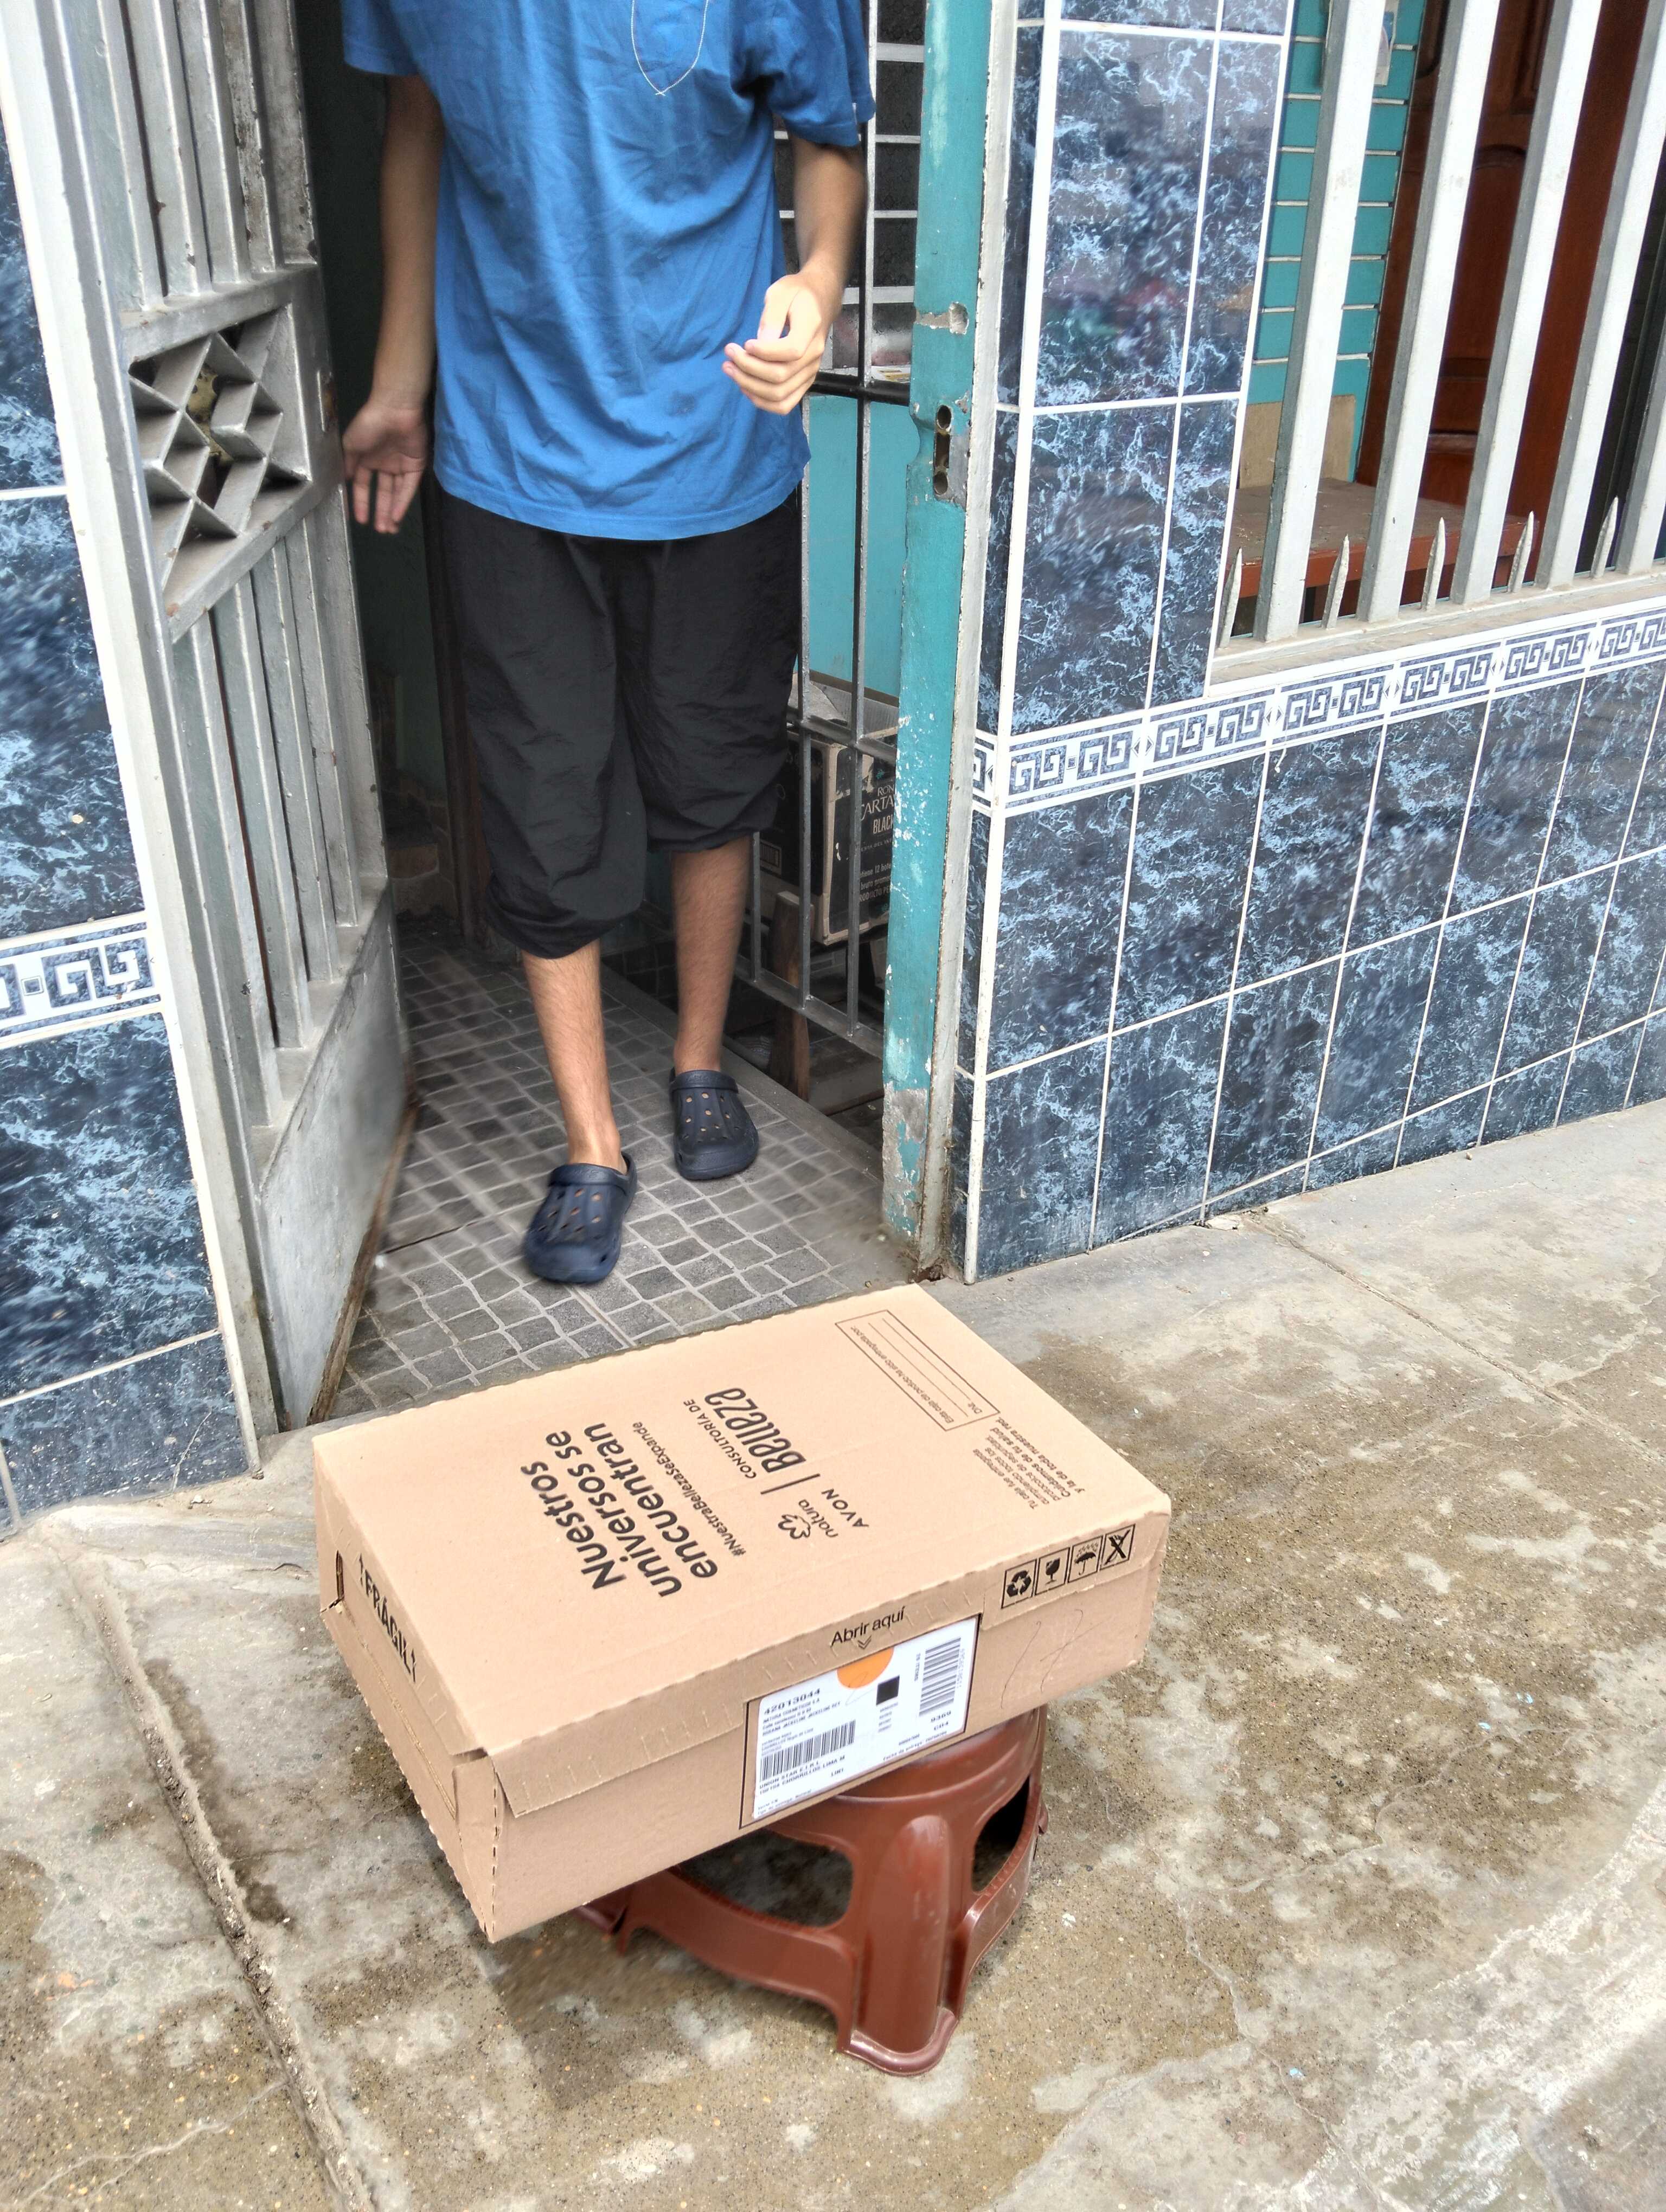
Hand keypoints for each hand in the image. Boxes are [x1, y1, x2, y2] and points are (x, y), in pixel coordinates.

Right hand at [342, 396, 429, 532]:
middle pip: (382, 493)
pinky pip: (409, 488)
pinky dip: (403, 502)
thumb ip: (349, 464)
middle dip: (380, 512)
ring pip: (396, 494)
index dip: (361, 502)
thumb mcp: (351, 444)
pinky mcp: (416, 466)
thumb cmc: (369, 424)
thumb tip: (346, 481)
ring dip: (392, 511)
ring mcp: (400, 465)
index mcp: (367, 459)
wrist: (394, 410)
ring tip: (388, 529)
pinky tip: (397, 516)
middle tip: (379, 530)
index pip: (364, 486)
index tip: (359, 519)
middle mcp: (384, 464)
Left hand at [723, 267, 840, 415]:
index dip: (764, 353)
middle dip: (748, 368)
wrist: (819, 301)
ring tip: (730, 369)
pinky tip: (745, 386)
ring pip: (779, 395)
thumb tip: (761, 343)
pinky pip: (784, 404)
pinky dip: (762, 401)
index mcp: (811, 330)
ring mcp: (810, 373)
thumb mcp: (781, 293)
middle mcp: (814, 356)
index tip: (745, 343)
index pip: (790, 352)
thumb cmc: (797, 294)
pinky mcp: (803, 382)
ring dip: (750, 386)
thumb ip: (772, 317)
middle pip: (780, 377)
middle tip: (729, 353)